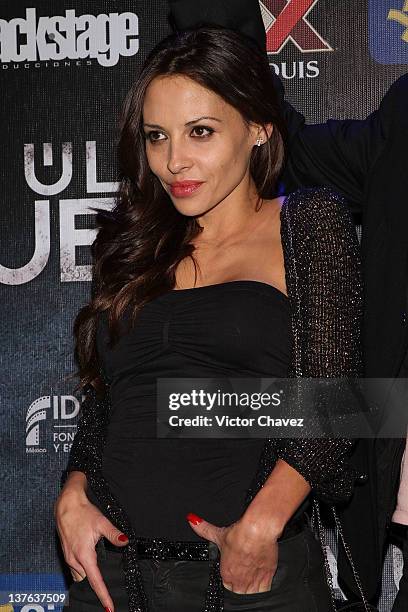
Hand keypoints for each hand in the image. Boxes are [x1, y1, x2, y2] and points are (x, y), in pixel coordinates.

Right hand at [54, 486, 128, 611]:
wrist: (66, 505)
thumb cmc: (83, 513)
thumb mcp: (101, 522)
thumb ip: (113, 534)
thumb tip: (125, 542)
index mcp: (84, 555)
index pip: (95, 581)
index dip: (103, 595)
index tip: (109, 607)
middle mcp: (75, 559)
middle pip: (87, 580)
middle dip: (96, 586)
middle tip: (109, 590)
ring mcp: (69, 557)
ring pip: (79, 575)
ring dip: (88, 577)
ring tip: (99, 577)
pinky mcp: (66, 553)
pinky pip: (75, 568)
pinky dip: (82, 570)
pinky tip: (89, 564)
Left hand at [186, 512, 278, 593]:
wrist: (258, 531)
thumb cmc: (240, 534)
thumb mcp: (218, 532)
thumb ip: (203, 529)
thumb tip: (192, 520)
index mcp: (225, 573)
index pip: (225, 585)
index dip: (230, 577)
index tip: (234, 570)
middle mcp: (238, 580)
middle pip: (237, 591)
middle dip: (240, 584)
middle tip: (243, 573)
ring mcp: (252, 581)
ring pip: (250, 594)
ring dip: (250, 587)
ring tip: (251, 576)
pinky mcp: (266, 579)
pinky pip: (263, 592)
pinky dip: (262, 587)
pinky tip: (261, 579)